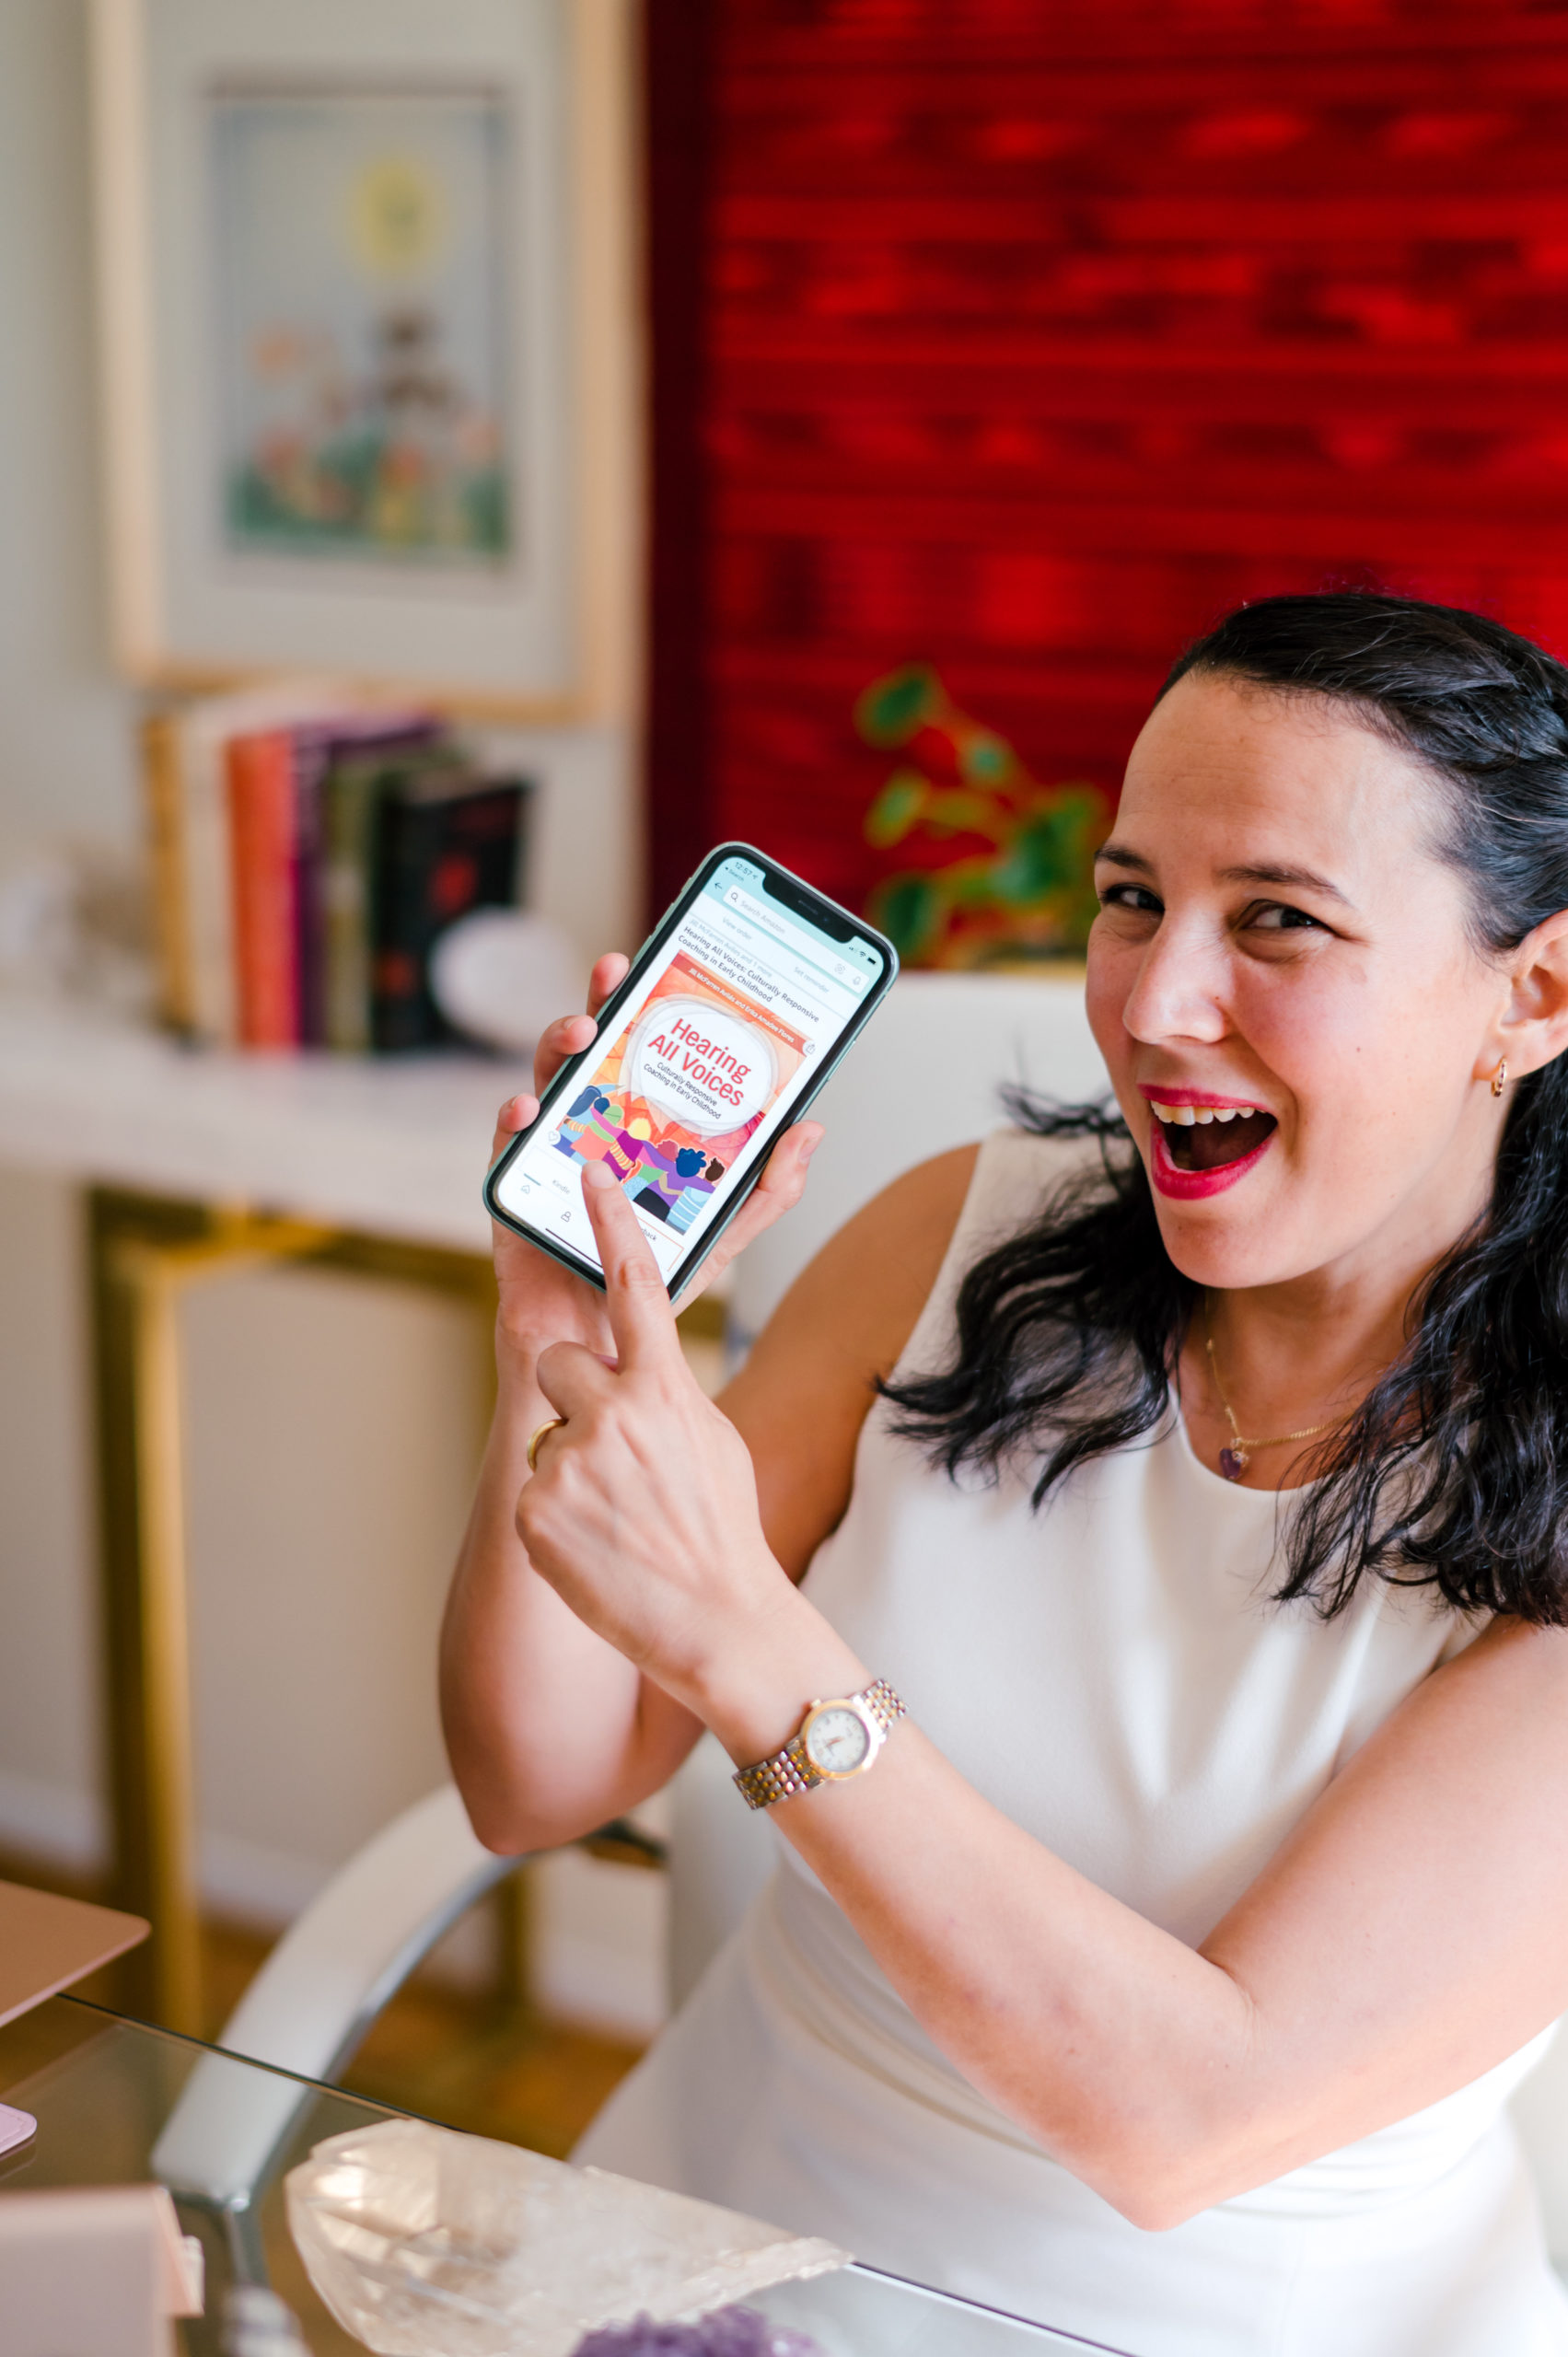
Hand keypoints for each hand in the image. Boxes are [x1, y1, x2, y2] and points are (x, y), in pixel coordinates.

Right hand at [487, 950, 824, 1361]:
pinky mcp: (515, 1197)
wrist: (604, 1355)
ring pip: (546, 1086)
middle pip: (590, 1055)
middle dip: (600, 1005)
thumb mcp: (722, 1233)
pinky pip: (506, 1153)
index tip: (661, 966)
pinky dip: (512, 1125)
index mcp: (632, 1128)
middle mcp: (587, 1131)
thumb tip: (810, 1128)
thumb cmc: (649, 1287)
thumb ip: (767, 1189)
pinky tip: (526, 1108)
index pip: (638, 1055)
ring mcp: (548, 1159)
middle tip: (616, 975)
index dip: (645, 1008)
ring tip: (581, 1032)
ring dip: (557, 1052)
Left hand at [515, 1164, 803, 1709]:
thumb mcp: (713, 1439)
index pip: (633, 1282)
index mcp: (665, 1385)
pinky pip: (536, 1487)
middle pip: (560, 1365)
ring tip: (616, 1514)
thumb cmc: (721, 1529)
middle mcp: (615, 1411)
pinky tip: (599, 1546)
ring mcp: (571, 1459)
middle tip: (617, 1457)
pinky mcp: (535, 1508)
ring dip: (573, 1465)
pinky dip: (561, 1516)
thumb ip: (668, 1392)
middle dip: (578, 1402)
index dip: (609, 1219)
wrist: (716, 1622)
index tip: (587, 1166)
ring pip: (548, 1431)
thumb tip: (639, 1373)